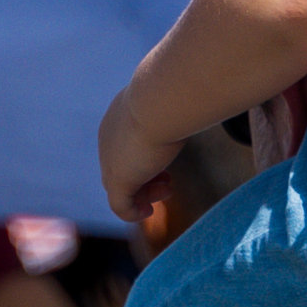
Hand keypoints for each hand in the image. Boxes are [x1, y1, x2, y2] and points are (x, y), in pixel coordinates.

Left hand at [98, 87, 178, 224]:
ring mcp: (111, 160)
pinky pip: (120, 206)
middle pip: (122, 166)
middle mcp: (109, 138)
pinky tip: (148, 211)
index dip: (144, 157)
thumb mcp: (173, 98)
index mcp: (119, 116)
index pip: (124, 145)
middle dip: (146, 177)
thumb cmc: (173, 94)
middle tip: (169, 182)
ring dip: (144, 193)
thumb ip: (178, 103)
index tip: (166, 164)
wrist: (159, 99)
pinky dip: (132, 212)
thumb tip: (197, 96)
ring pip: (120, 187)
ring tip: (166, 191)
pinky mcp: (118, 180)